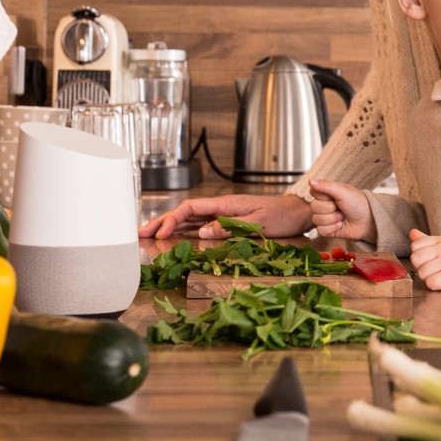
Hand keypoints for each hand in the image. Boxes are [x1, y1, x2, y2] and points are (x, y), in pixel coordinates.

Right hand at [138, 192, 312, 240]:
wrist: (299, 212)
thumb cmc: (283, 216)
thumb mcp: (258, 224)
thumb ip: (229, 227)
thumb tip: (202, 232)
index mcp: (227, 204)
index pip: (192, 208)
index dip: (173, 220)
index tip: (160, 233)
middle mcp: (222, 207)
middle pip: (185, 212)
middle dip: (162, 221)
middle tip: (141, 233)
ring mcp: (224, 214)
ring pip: (190, 219)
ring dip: (170, 227)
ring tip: (149, 236)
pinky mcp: (228, 221)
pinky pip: (201, 225)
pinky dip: (185, 230)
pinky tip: (174, 237)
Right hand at [307, 179, 374, 242]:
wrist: (367, 220)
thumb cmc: (357, 203)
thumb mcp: (343, 191)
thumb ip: (326, 186)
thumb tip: (310, 180)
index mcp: (326, 193)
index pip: (313, 192)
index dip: (324, 196)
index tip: (334, 196)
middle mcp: (323, 205)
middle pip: (313, 207)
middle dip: (329, 208)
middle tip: (341, 207)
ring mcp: (324, 218)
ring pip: (316, 220)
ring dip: (332, 219)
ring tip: (342, 217)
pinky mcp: (326, 230)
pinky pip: (321, 231)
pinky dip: (332, 228)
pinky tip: (340, 225)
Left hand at [408, 228, 440, 306]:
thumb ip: (426, 241)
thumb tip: (412, 233)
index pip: (415, 245)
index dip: (418, 256)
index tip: (429, 261)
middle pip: (415, 259)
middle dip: (421, 269)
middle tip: (434, 271)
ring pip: (421, 273)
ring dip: (427, 279)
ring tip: (440, 277)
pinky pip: (430, 283)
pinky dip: (434, 286)